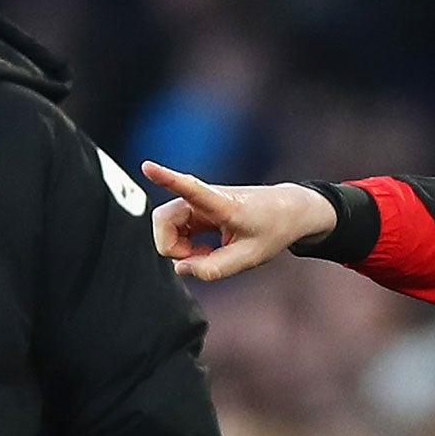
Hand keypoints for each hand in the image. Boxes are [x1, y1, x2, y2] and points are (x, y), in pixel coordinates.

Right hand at [143, 161, 337, 281]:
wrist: (288, 211)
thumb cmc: (272, 230)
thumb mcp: (248, 258)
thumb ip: (214, 269)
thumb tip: (181, 268)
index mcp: (224, 205)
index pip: (191, 189)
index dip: (166, 178)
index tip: (147, 166)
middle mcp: (205, 199)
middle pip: (163, 219)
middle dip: (171, 247)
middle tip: (198, 259)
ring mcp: (198, 203)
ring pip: (166, 225)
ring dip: (178, 247)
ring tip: (206, 254)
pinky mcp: (197, 210)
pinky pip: (175, 228)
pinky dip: (184, 245)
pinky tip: (205, 250)